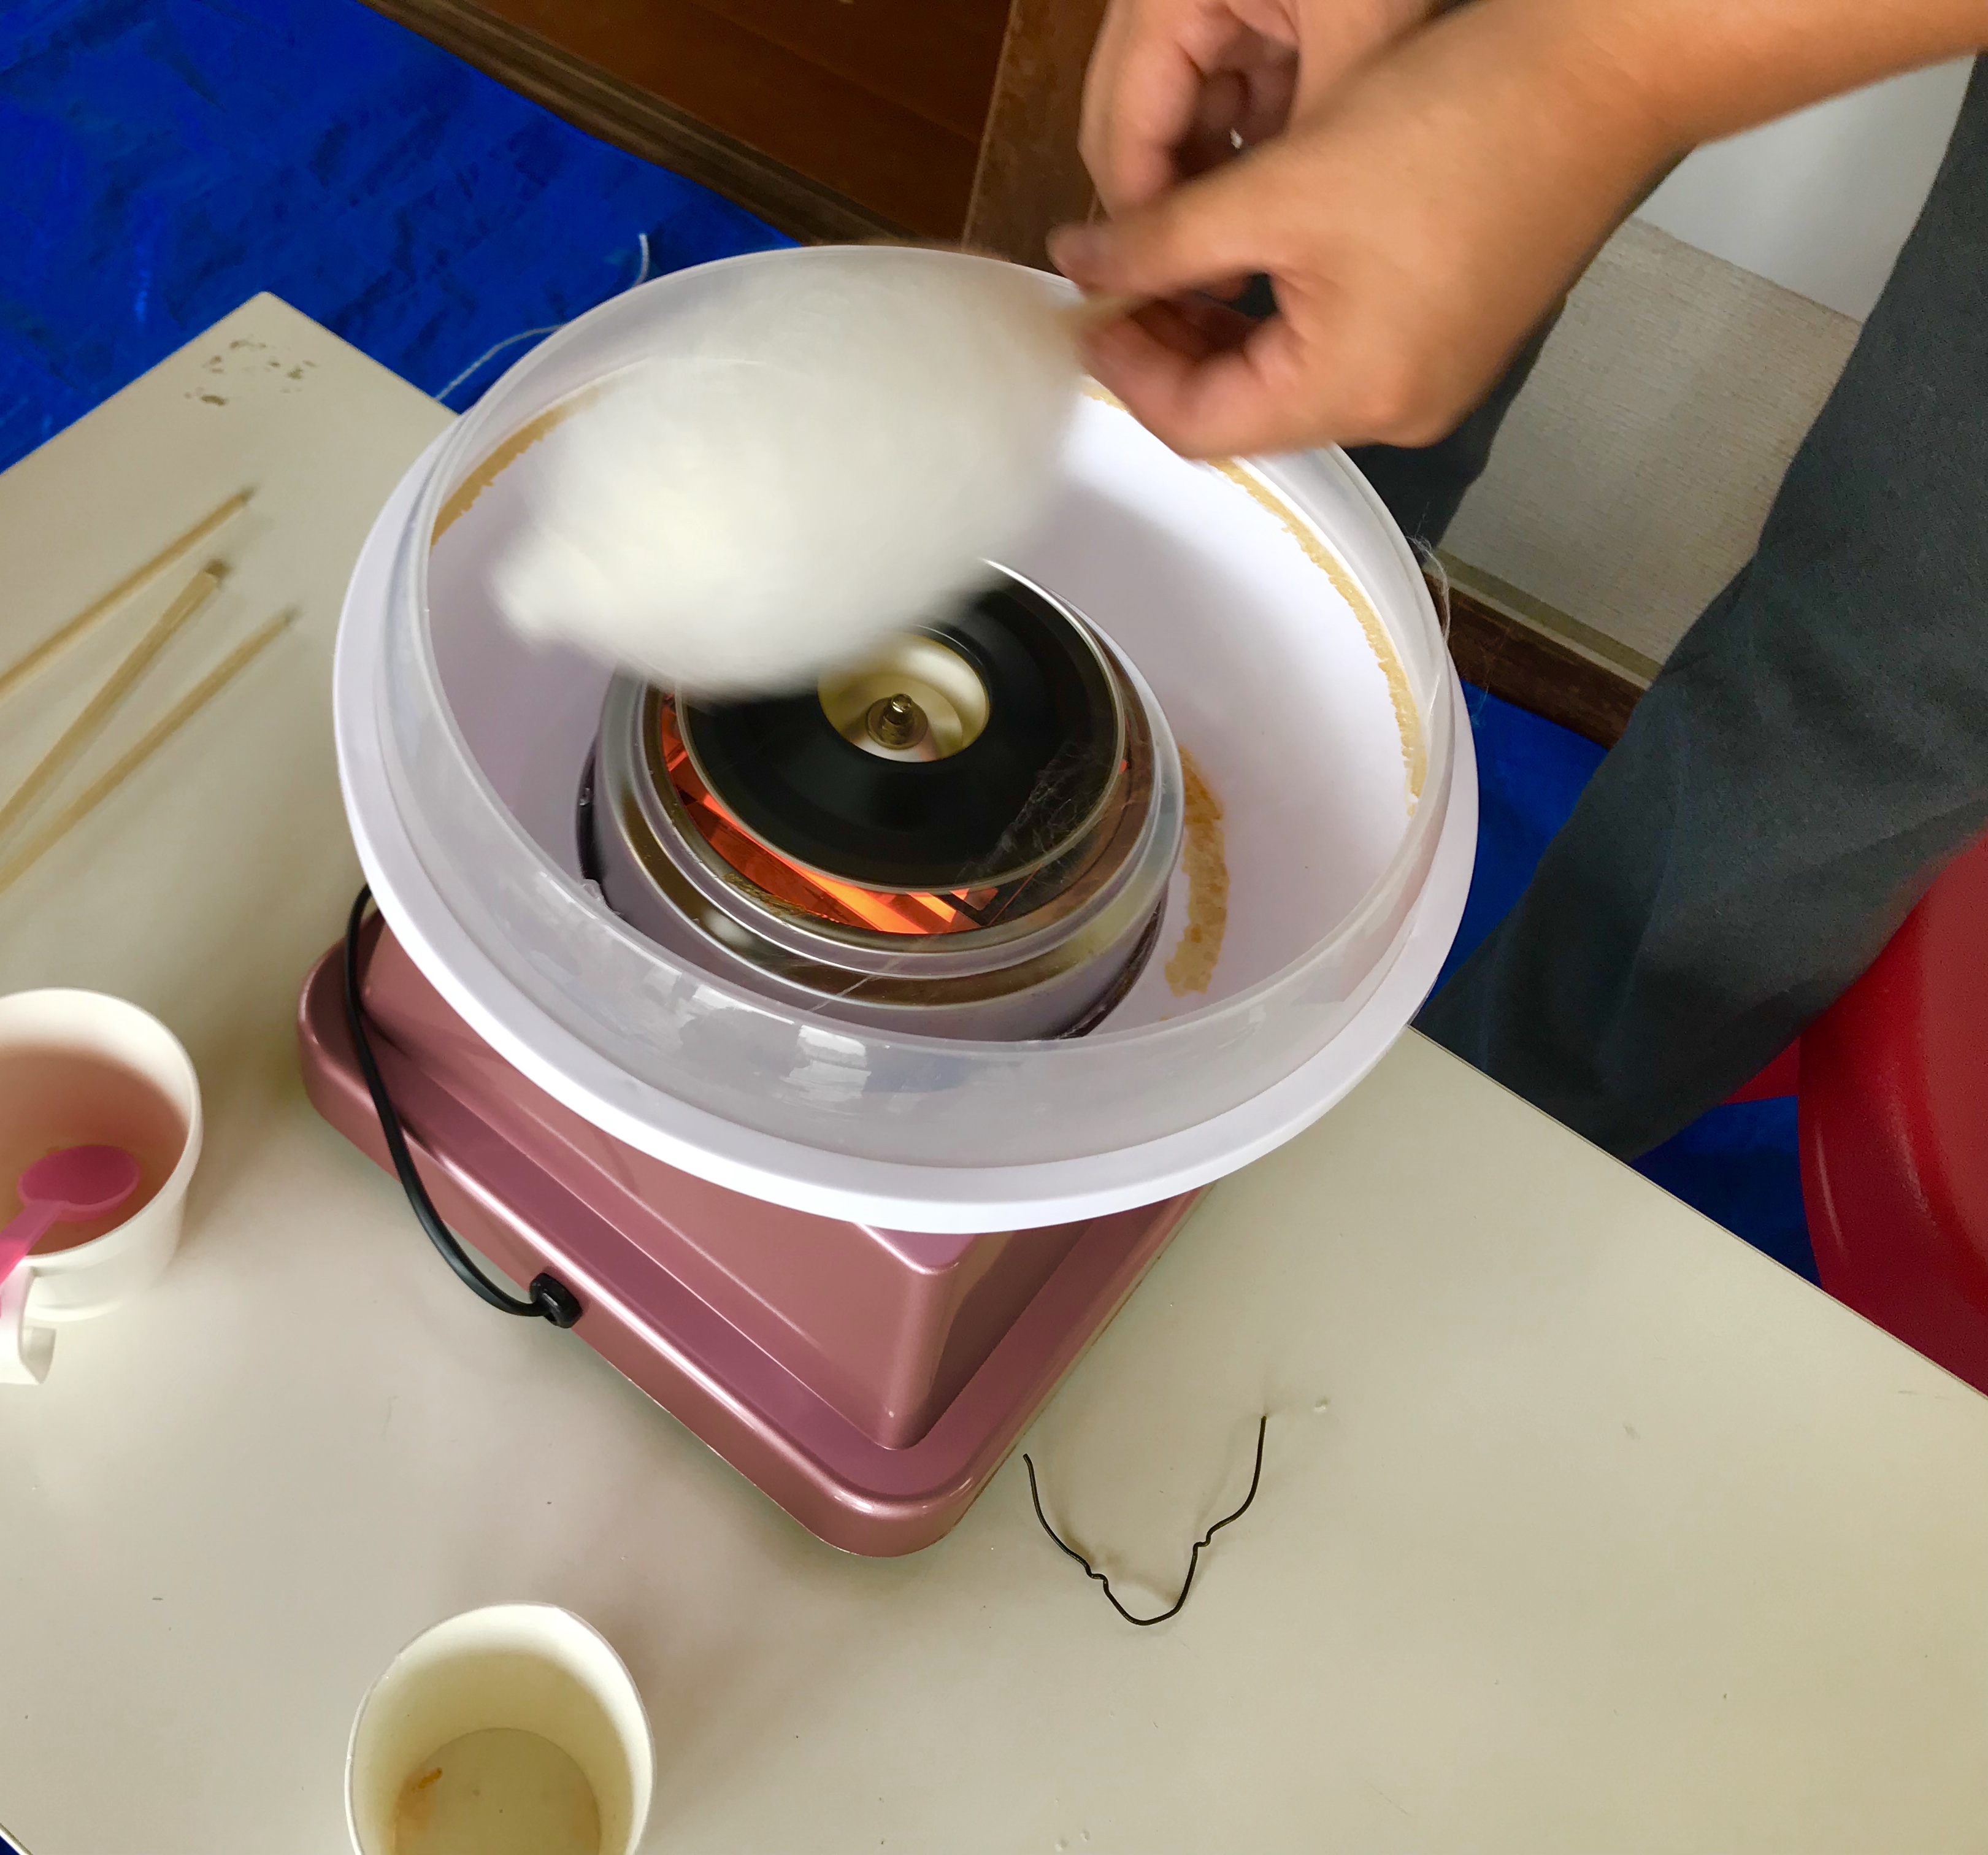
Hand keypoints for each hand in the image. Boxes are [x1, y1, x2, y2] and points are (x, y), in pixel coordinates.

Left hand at [1053, 0, 1673, 456]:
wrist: (1604, 73)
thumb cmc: (1458, 122)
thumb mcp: (1279, 185)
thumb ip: (1163, 241)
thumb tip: (1078, 265)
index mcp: (1352, 393)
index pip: (1198, 428)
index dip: (1127, 372)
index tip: (1086, 308)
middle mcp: (1395, 412)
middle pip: (1243, 414)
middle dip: (1170, 351)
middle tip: (1119, 279)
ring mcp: (1431, 380)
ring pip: (1289, 381)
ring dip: (1223, 329)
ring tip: (1174, 259)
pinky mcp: (1453, 339)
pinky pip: (1342, 350)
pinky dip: (1283, 314)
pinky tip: (1252, 255)